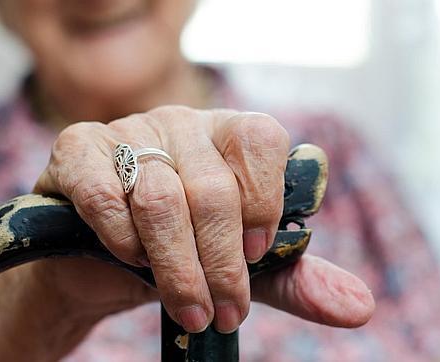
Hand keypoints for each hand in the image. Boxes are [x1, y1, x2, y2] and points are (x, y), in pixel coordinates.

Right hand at [34, 106, 373, 332]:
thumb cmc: (183, 251)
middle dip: (222, 263)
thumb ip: (297, 278)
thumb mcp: (245, 266)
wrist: (101, 260)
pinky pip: (105, 193)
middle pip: (213, 186)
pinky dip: (122, 237)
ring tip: (191, 309)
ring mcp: (129, 132)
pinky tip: (131, 258)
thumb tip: (361, 309)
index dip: (264, 199)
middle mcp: (182, 124)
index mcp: (229, 135)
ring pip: (162, 196)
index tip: (257, 254)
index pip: (261, 138)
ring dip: (178, 267)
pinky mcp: (77, 150)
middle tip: (225, 312)